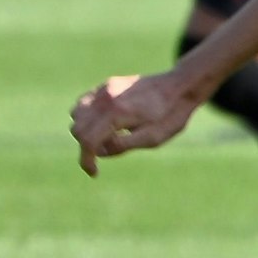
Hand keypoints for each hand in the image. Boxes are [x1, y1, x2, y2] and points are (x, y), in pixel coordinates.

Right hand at [70, 72, 201, 176]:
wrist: (180, 86)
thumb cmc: (171, 115)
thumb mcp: (152, 138)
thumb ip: (123, 146)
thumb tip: (98, 152)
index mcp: (118, 113)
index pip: (88, 140)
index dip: (86, 160)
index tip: (94, 172)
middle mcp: (106, 98)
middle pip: (78, 128)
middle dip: (86, 147)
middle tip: (106, 154)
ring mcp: (104, 88)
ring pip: (77, 114)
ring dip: (85, 130)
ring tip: (108, 137)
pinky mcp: (106, 84)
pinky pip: (85, 103)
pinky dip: (88, 117)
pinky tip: (107, 124)